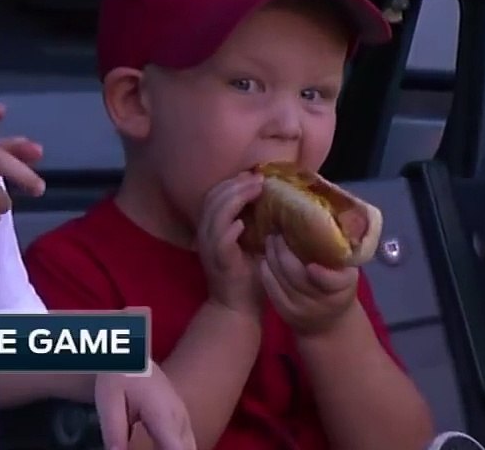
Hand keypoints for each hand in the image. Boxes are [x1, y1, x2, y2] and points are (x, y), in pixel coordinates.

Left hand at [95, 361, 195, 449]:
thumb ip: (114, 433)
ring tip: (149, 445)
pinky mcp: (181, 420)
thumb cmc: (119, 376)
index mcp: (164, 415)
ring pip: (190, 448)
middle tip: (142, 447)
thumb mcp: (108, 402)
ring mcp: (183, 418)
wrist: (131, 354)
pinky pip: (185, 444)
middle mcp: (180, 419)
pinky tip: (158, 446)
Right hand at [198, 172, 264, 316]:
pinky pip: (219, 239)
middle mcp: (206, 234)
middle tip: (258, 177)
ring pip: (215, 213)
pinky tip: (243, 222)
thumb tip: (277, 200)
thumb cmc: (249, 276)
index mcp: (214, 227)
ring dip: (235, 198)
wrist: (238, 309)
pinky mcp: (218, 261)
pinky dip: (230, 227)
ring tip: (255, 189)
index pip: (216, 195)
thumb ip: (257, 223)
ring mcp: (210, 248)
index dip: (232, 181)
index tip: (254, 174)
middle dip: (235, 184)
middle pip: (213, 197)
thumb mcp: (254, 243)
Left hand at [260, 234, 360, 336]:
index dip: (321, 274)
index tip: (310, 256)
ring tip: (271, 238)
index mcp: (340, 290)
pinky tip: (266, 255)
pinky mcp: (283, 311)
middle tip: (279, 230)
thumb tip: (329, 223)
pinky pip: (270, 286)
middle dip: (284, 249)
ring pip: (280, 277)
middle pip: (297, 275)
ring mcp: (299, 308)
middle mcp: (319, 302)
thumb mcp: (349, 274)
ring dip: (272, 255)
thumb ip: (341, 255)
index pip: (330, 282)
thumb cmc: (340, 290)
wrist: (329, 323)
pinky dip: (266, 268)